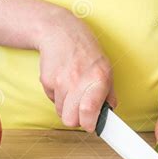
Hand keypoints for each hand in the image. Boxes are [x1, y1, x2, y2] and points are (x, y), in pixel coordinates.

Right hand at [37, 9, 115, 131]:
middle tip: (80, 111)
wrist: (60, 32)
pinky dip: (57, 96)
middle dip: (75, 119)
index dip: (89, 124)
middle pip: (70, 120)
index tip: (91, 126)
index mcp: (99, 78)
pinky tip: (62, 81)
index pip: (89, 111)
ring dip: (66, 106)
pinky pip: (52, 100)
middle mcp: (79, 80)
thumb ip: (108, 93)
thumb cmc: (85, 51)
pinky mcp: (47, 80)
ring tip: (71, 90)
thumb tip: (110, 113)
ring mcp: (61, 81)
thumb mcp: (105, 68)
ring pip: (61, 112)